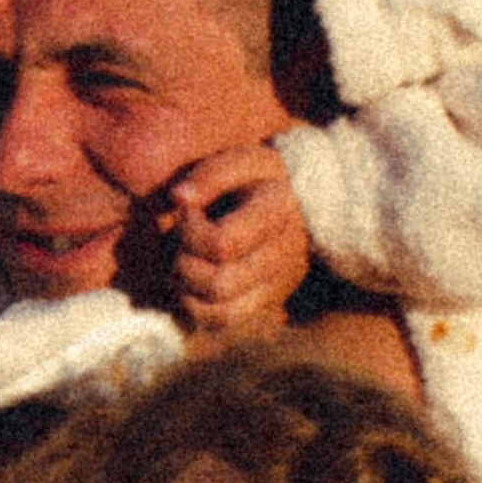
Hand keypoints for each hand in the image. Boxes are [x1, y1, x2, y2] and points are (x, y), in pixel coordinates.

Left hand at [156, 145, 311, 333]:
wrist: (302, 201)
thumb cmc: (261, 178)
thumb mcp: (241, 160)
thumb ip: (210, 173)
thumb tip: (178, 198)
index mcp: (277, 212)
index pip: (222, 245)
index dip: (190, 232)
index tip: (188, 211)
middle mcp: (284, 255)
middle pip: (218, 285)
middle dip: (184, 264)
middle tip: (182, 241)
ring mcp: (279, 285)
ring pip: (220, 312)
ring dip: (187, 290)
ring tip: (185, 261)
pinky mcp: (268, 303)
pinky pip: (224, 322)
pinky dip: (196, 307)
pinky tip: (193, 280)